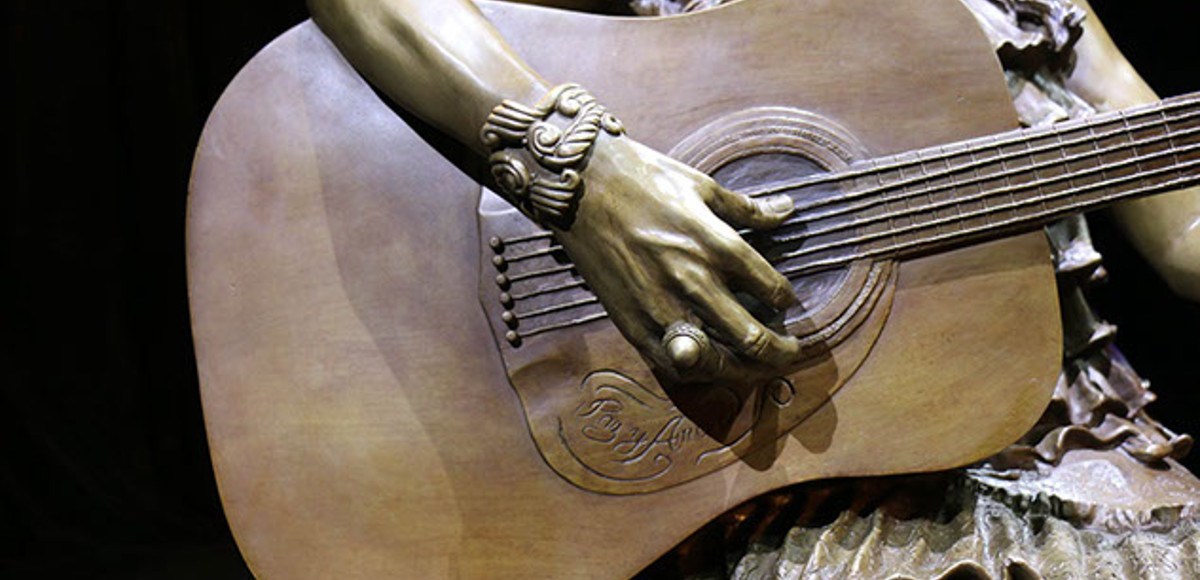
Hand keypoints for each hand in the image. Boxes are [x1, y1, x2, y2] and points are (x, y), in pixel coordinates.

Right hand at [554, 135, 802, 383]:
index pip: (773, 291)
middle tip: (792, 351)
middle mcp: (693, 282)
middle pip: (754, 339)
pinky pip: (674, 364)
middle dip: (782, 351)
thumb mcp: (702, 187)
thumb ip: (748, 209)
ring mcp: (660, 308)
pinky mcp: (632, 323)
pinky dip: (700, 371)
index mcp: (716, 245)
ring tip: (758, 366)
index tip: (785, 302)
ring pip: (717, 362)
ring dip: (746, 371)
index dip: (787, 301)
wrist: (580, 187)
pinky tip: (712, 363)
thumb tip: (787, 211)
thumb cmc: (642, 179)